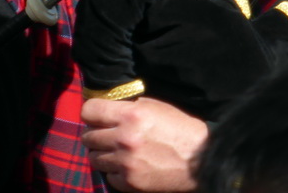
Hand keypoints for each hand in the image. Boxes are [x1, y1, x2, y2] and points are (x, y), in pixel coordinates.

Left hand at [81, 96, 208, 191]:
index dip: (91, 112)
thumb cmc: (180, 129)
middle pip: (88, 136)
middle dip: (95, 133)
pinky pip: (108, 175)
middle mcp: (124, 138)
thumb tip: (109, 108)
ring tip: (115, 150)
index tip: (95, 116)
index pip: (89, 111)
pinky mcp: (128, 182)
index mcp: (131, 115)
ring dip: (102, 153)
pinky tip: (127, 165)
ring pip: (93, 158)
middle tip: (105, 134)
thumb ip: (131, 106)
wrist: (200, 159)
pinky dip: (114, 171)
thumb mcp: (157, 107)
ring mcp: (124, 162)